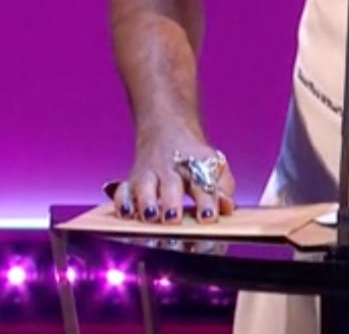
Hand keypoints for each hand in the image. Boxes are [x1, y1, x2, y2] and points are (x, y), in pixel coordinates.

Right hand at [112, 130, 236, 224]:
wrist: (168, 130)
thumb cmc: (195, 158)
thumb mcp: (216, 166)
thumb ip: (224, 188)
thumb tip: (227, 206)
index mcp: (196, 167)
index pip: (203, 184)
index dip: (207, 201)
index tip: (208, 217)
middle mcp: (170, 170)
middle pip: (170, 185)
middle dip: (171, 202)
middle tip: (173, 219)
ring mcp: (149, 174)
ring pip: (144, 186)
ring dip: (146, 202)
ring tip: (150, 216)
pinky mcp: (131, 181)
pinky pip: (122, 191)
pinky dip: (121, 202)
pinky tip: (125, 213)